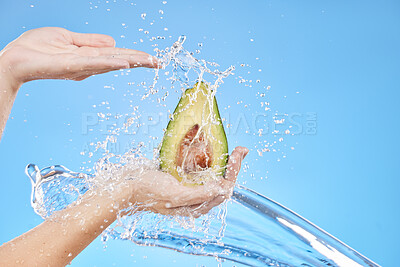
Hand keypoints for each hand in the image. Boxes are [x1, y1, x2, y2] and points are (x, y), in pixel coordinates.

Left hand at [0, 27, 157, 85]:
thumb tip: (113, 42)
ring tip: (151, 62)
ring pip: (112, 63)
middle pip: (119, 60)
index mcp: (89, 56)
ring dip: (132, 62)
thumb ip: (90, 40)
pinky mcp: (72, 66)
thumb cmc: (36, 47)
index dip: (135, 55)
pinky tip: (125, 63)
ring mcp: (82, 67)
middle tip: (160, 63)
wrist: (15, 57)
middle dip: (140, 61)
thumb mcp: (67, 37)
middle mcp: (89, 65)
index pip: (117, 54)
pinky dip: (111, 63)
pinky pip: (95, 64)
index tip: (152, 58)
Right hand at [125, 146, 248, 216]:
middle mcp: (197, 198)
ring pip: (213, 175)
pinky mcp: (183, 179)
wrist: (127, 187)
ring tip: (230, 148)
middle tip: (241, 149)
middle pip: (222, 181)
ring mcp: (190, 188)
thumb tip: (222, 189)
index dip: (234, 172)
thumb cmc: (149, 192)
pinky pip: (201, 169)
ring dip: (222, 161)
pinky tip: (209, 148)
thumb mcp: (175, 194)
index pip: (224, 189)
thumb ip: (199, 194)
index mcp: (198, 206)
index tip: (238, 155)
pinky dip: (208, 159)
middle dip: (232, 165)